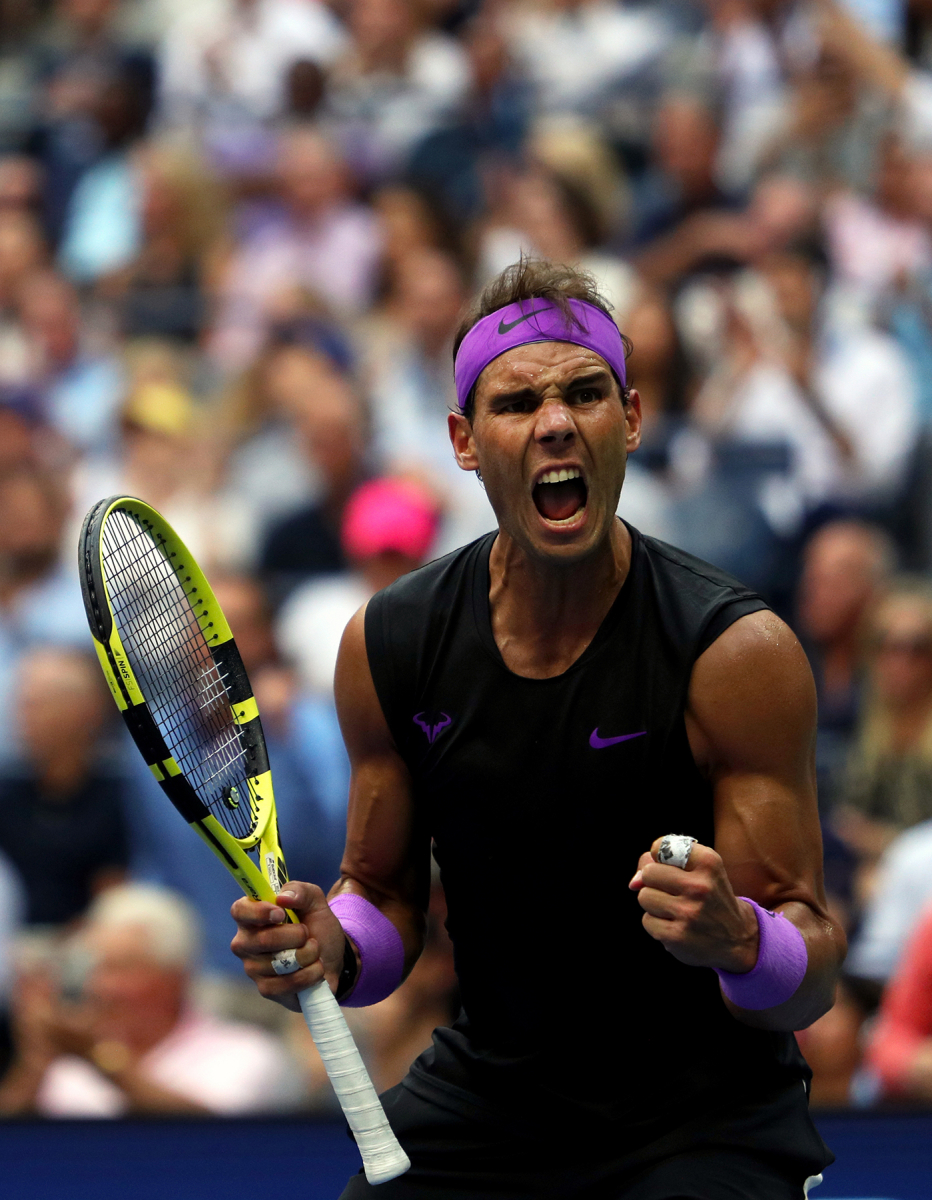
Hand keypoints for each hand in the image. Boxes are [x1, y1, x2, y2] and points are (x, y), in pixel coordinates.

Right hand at [230, 882, 347, 1011]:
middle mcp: (246, 942)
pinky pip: (285, 985)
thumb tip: (283, 897)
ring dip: (307, 955)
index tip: (281, 913)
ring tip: (314, 952)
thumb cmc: (316, 925)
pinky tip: (315, 970)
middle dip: (296, 935)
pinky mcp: (266, 989)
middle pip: (263, 940)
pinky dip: (308, 976)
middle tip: (308, 933)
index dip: (258, 912)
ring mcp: (253, 968)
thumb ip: (301, 891)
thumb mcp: (315, 902)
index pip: (240, 911)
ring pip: (277, 964)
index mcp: (252, 916)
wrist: (332, 956)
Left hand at [628, 838, 758, 972]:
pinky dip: (656, 924)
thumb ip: (661, 863)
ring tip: (676, 910)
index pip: (659, 846)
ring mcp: (689, 913)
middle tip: (674, 892)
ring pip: (644, 896)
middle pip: (648, 872)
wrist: (737, 938)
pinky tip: (676, 926)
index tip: (671, 866)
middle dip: (655, 882)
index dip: (659, 857)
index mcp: (708, 862)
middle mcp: (700, 886)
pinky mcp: (677, 936)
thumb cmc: (709, 897)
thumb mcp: (699, 870)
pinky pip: (647, 921)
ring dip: (654, 904)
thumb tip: (634, 882)